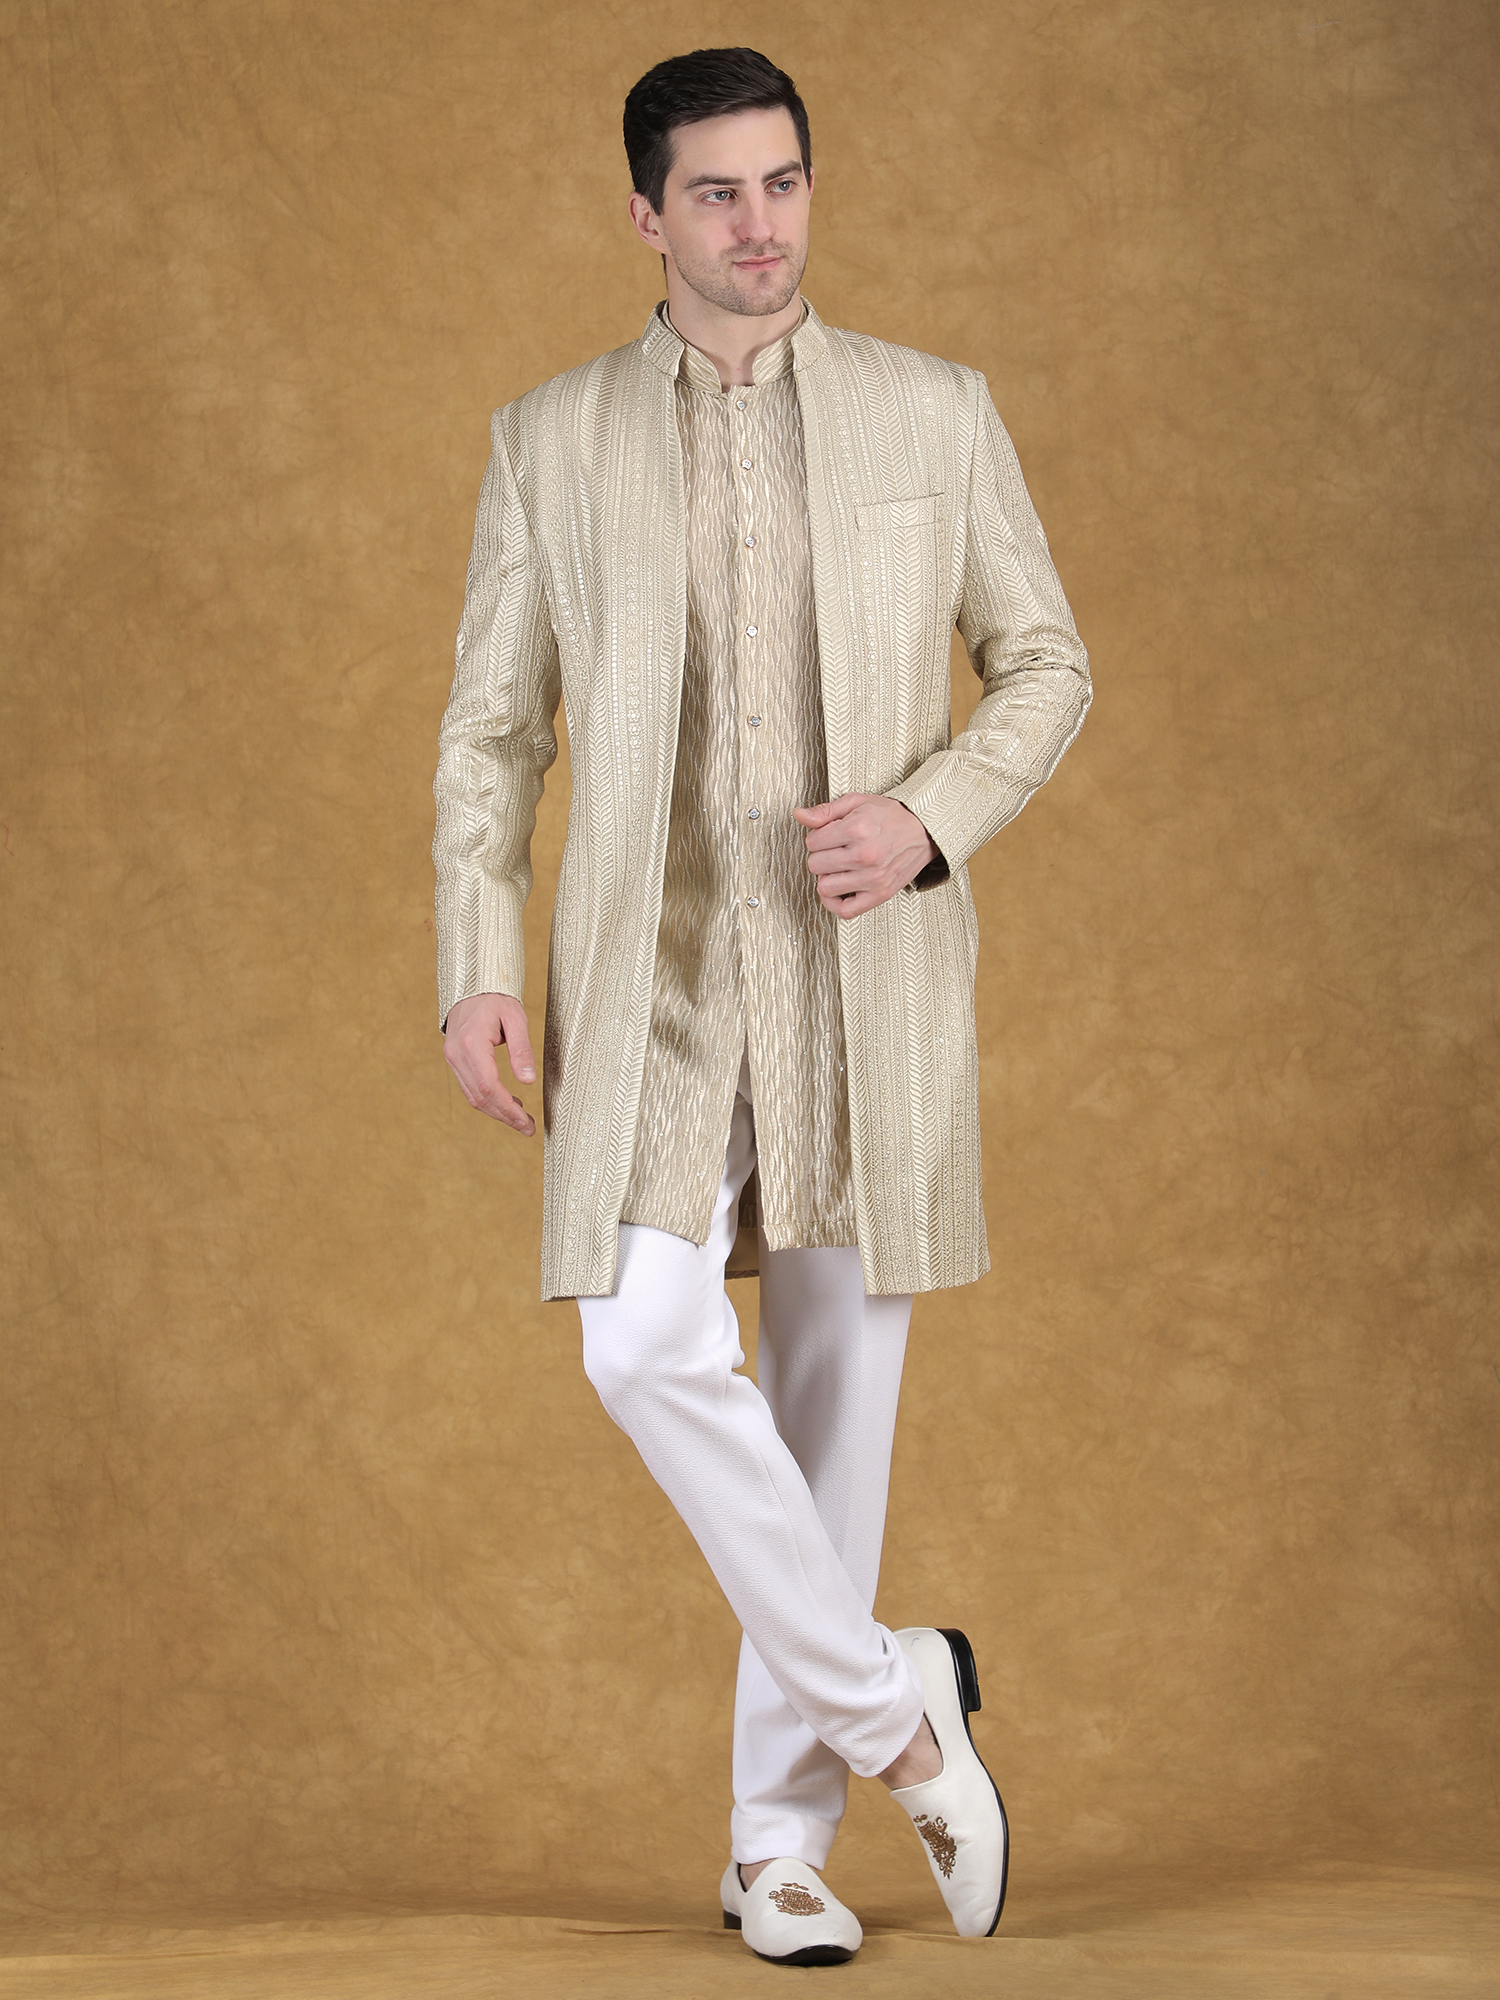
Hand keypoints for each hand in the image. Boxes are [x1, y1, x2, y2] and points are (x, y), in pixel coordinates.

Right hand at [443, 992, 536, 1133]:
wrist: (474, 986)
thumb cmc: (497, 1000)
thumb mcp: (516, 1019)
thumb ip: (522, 1050)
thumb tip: (528, 1081)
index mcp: (472, 1044)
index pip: (489, 1087)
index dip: (507, 1108)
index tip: (526, 1120)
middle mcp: (457, 1054)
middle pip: (480, 1097)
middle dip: (504, 1116)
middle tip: (527, 1127)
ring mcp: (452, 1058)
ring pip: (473, 1096)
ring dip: (496, 1111)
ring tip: (520, 1119)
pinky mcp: (454, 1060)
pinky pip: (470, 1087)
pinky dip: (488, 1099)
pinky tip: (506, 1103)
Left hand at [793, 794, 938, 917]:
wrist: (925, 830)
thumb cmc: (893, 816)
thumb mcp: (857, 802)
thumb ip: (825, 811)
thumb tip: (799, 815)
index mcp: (857, 829)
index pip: (812, 842)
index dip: (817, 837)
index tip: (829, 836)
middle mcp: (864, 856)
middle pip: (815, 865)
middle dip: (821, 856)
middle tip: (835, 850)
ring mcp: (872, 878)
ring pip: (825, 887)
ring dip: (827, 877)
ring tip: (840, 867)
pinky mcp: (880, 894)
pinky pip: (845, 910)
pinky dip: (834, 903)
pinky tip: (837, 890)